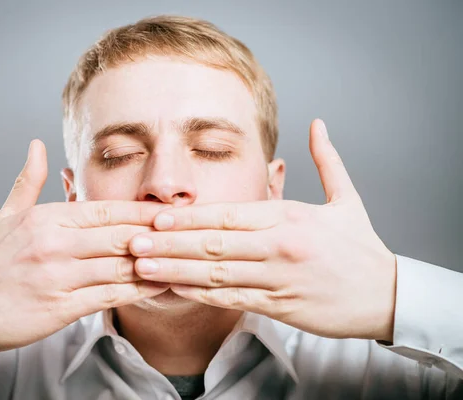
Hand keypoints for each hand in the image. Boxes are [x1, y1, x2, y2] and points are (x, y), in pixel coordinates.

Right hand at [0, 140, 168, 361]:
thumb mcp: (7, 216)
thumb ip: (29, 180)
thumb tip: (37, 144)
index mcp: (45, 219)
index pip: (105, 210)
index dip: (142, 211)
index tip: (171, 211)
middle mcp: (53, 244)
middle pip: (119, 235)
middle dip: (157, 234)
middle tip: (189, 232)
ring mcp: (57, 277)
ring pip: (119, 266)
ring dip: (155, 263)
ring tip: (184, 259)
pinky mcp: (60, 308)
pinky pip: (110, 296)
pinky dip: (138, 291)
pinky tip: (159, 286)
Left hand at [129, 119, 396, 341]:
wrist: (386, 296)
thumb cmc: (361, 248)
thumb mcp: (347, 199)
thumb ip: (326, 161)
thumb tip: (317, 123)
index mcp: (289, 218)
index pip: (228, 216)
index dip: (188, 218)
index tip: (155, 218)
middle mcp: (279, 247)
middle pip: (213, 244)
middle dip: (169, 243)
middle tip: (131, 242)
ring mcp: (277, 279)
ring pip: (216, 274)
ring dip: (175, 270)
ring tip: (141, 267)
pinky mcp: (280, 306)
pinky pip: (232, 300)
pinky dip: (201, 295)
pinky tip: (175, 290)